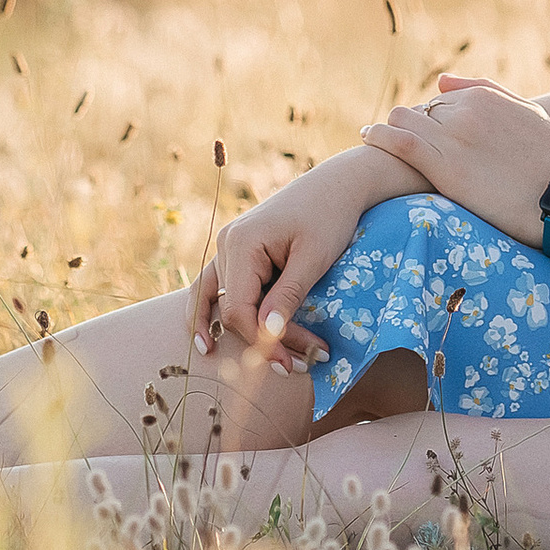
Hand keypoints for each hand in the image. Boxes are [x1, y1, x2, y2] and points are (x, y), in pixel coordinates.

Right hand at [190, 164, 388, 364]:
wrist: (338, 184)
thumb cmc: (330, 216)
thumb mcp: (314, 258)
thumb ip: (288, 296)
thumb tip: (266, 335)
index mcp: (241, 244)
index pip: (238, 309)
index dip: (263, 342)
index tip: (294, 362)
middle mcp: (226, 244)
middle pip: (230, 308)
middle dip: (260, 340)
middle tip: (296, 366)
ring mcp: (230, 245)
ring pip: (214, 296)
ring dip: (227, 328)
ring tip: (217, 354)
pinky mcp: (240, 250)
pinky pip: (219, 284)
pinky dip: (215, 308)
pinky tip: (211, 334)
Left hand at [359, 74, 549, 243]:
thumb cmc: (548, 159)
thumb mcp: (527, 111)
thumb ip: (484, 89)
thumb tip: (440, 80)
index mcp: (483, 96)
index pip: (440, 98)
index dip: (433, 119)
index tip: (430, 136)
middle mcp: (464, 110)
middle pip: (418, 109)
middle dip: (412, 124)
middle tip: (407, 144)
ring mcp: (452, 138)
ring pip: (402, 119)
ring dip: (390, 127)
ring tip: (379, 140)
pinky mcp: (442, 166)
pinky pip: (398, 142)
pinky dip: (378, 136)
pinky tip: (367, 137)